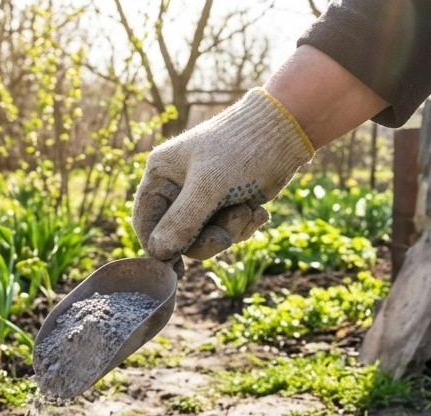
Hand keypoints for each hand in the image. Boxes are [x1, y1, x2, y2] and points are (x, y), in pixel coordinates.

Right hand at [131, 88, 314, 263]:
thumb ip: (182, 221)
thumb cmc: (240, 150)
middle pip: (179, 237)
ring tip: (248, 210)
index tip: (177, 267)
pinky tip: (258, 210)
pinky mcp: (227, 203)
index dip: (158, 247)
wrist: (285, 133)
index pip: (145, 221)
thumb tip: (158, 252)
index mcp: (161, 175)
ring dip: (231, 231)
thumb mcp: (209, 188)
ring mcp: (203, 197)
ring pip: (206, 238)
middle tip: (227, 236)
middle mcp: (178, 187)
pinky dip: (244, 225)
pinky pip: (227, 231)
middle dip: (208, 239)